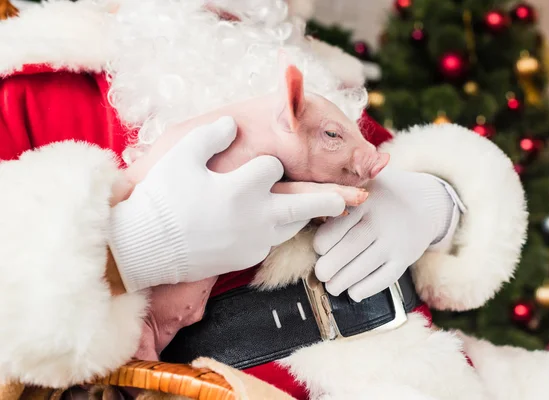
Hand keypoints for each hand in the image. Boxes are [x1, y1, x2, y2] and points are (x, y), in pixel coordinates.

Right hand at [109, 117, 346, 291]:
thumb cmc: (163, 199)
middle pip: (305, 204)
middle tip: (359, 197)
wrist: (147, 248)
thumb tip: (232, 123)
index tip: (260, 165)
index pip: (272, 168)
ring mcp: (253, 241)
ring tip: (324, 208)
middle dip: (333, 198)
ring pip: (292, 225)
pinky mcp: (246, 258)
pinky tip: (278, 223)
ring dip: (307, 214)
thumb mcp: (182, 157)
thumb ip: (212, 135)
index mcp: (243, 189)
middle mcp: (256, 218)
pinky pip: (272, 240)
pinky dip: (280, 229)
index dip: (266, 162)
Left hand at [313, 170, 455, 301]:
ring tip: (332, 286)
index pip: (337, 226)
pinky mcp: (406, 257)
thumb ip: (339, 195)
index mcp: (364, 200)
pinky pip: (385, 278)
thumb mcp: (364, 185)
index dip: (323, 243)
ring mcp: (395, 240)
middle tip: (320, 274)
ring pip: (364, 266)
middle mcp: (381, 220)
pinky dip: (367, 289)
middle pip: (349, 248)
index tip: (319, 250)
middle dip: (330, 266)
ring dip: (344, 281)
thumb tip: (307, 212)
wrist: (426, 202)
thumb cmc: (382, 195)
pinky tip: (354, 293)